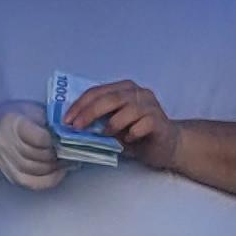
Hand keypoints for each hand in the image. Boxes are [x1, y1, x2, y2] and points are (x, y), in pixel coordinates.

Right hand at [0, 100, 65, 189]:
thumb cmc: (14, 117)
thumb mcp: (31, 109)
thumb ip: (48, 121)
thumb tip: (67, 134)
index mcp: (13, 123)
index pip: (39, 138)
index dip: (53, 140)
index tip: (61, 137)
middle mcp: (7, 144)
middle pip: (38, 155)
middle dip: (55, 154)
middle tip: (67, 150)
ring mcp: (7, 162)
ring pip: (36, 170)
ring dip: (54, 166)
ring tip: (64, 159)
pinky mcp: (9, 176)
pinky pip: (32, 183)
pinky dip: (49, 180)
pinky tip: (58, 173)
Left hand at [59, 79, 185, 174]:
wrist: (168, 145)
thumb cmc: (138, 135)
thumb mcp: (113, 127)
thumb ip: (99, 122)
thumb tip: (75, 127)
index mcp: (123, 90)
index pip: (97, 92)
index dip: (80, 105)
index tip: (67, 120)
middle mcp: (137, 93)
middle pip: (110, 98)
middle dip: (90, 113)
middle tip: (77, 127)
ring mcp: (150, 105)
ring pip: (127, 109)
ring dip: (112, 124)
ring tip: (106, 135)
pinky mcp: (159, 121)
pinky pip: (143, 124)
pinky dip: (132, 133)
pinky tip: (128, 141)